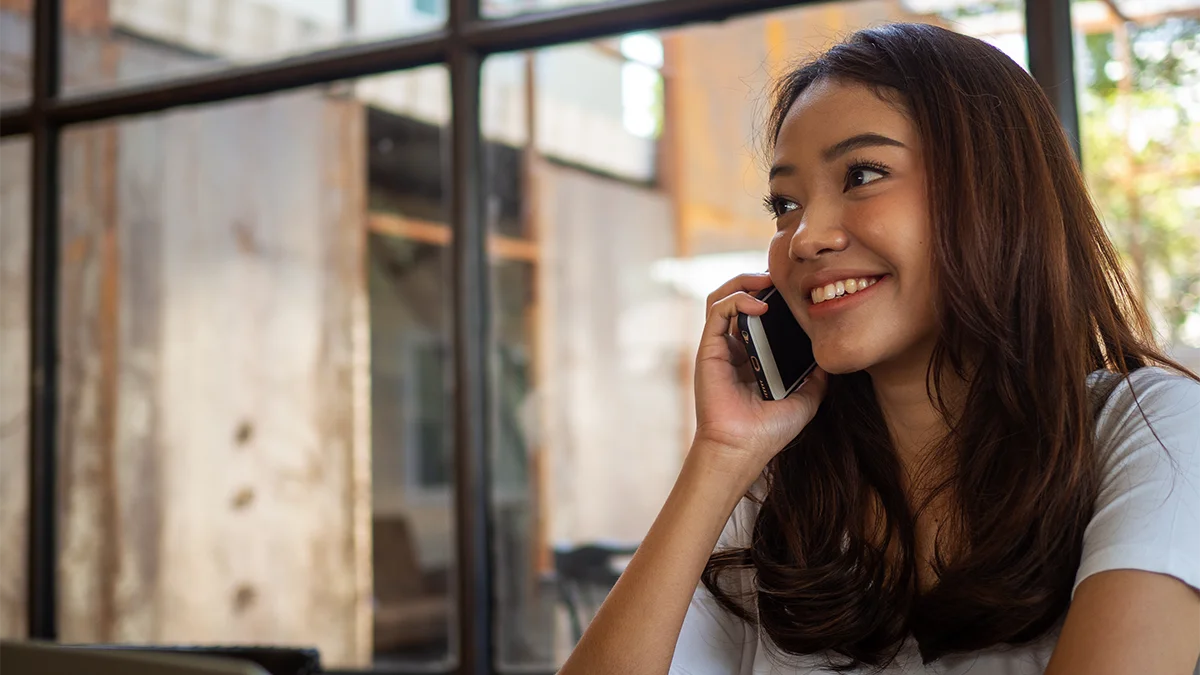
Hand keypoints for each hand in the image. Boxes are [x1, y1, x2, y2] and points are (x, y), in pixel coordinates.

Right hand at [692, 274, 827, 481]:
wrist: (743, 449)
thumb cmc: (769, 431)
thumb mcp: (806, 400)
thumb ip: (816, 377)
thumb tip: (830, 357)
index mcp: (752, 358)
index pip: (758, 316)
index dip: (772, 297)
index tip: (795, 290)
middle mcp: (733, 349)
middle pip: (738, 300)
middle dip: (757, 282)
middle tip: (780, 278)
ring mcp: (719, 348)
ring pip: (722, 298)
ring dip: (743, 282)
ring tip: (766, 280)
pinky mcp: (709, 349)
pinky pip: (717, 311)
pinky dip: (737, 299)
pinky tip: (760, 304)